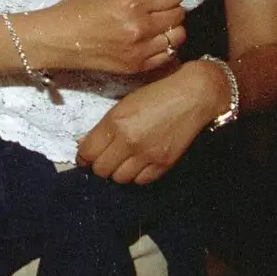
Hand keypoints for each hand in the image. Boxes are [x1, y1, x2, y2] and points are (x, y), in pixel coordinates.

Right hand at [29, 0, 186, 74]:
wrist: (57, 40)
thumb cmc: (77, 9)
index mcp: (132, 2)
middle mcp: (139, 27)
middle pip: (179, 14)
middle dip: (168, 9)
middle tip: (153, 11)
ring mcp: (139, 49)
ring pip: (178, 36)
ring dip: (169, 29)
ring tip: (153, 27)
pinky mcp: (136, 66)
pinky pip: (167, 55)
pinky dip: (163, 47)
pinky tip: (148, 42)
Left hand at [76, 61, 224, 183]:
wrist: (192, 97)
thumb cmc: (156, 95)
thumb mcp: (123, 105)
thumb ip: (104, 126)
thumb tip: (84, 143)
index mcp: (115, 122)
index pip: (87, 152)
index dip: (83, 156)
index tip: (85, 156)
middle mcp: (129, 141)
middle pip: (101, 169)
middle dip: (99, 165)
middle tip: (104, 158)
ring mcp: (147, 154)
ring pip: (119, 178)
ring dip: (117, 171)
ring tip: (122, 161)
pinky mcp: (164, 163)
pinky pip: (141, 180)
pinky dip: (136, 175)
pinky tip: (138, 164)